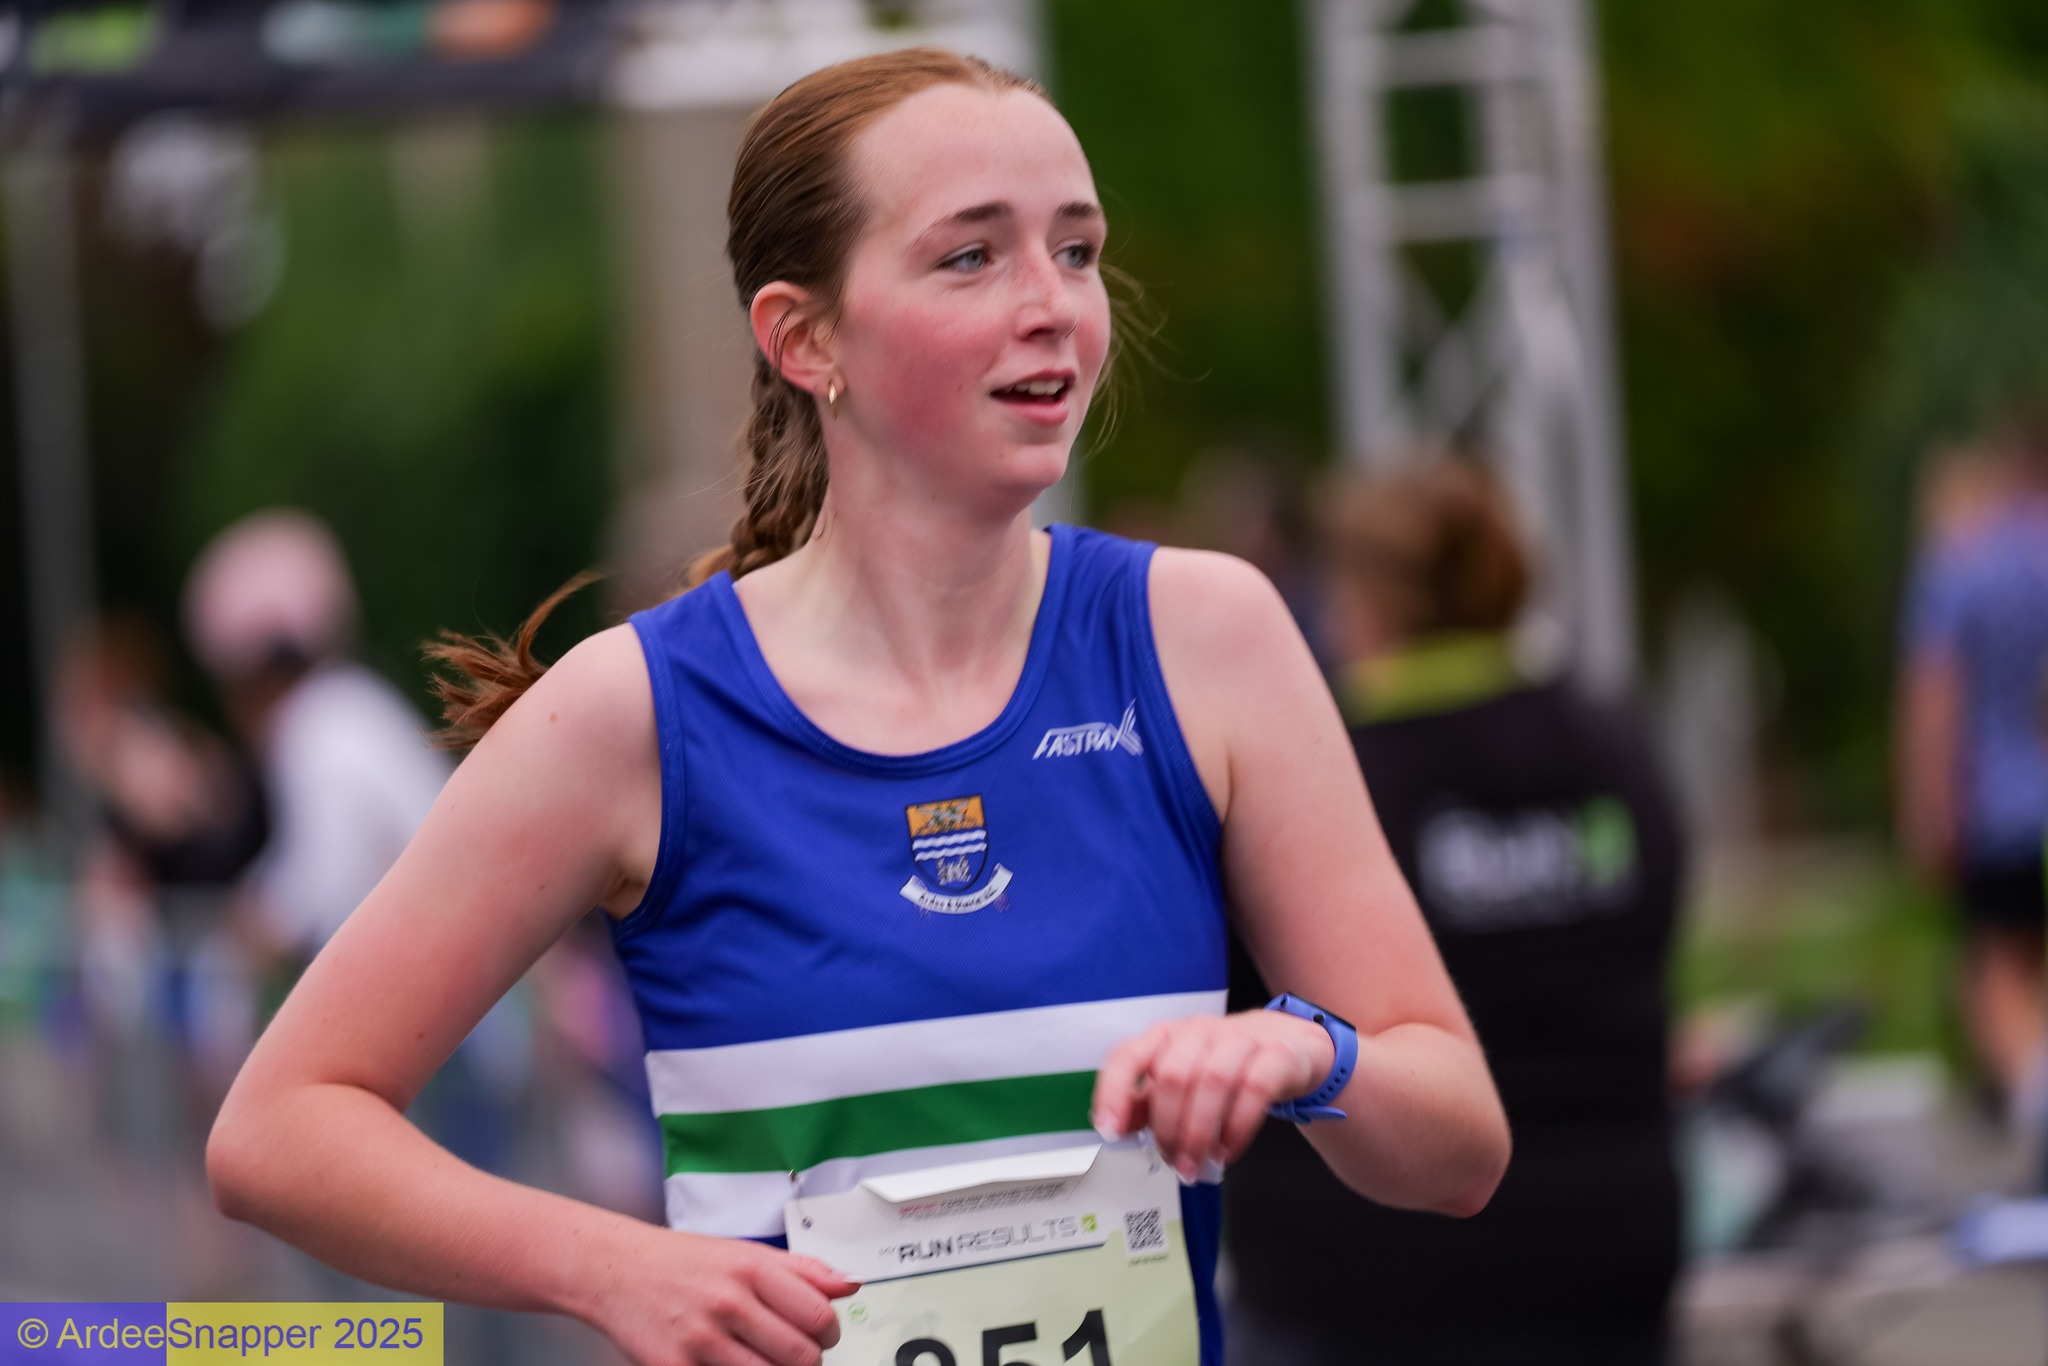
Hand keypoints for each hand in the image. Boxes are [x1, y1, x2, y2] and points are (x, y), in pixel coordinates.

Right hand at [593, 1229, 859, 1365]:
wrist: (617, 1270)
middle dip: (807, 1362)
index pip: (818, 1315)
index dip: (830, 1333)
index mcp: (752, 1268)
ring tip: (764, 1361)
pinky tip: (731, 1363)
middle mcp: (729, 1302)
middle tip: (795, 1355)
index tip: (822, 1336)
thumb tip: (850, 1283)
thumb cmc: (684, 1262)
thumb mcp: (745, 1252)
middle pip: (801, 1357)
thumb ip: (803, 1270)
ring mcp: (701, 1339)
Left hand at [1090, 1010, 1338, 1179]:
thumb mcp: (1184, 1079)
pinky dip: (1237, 1127)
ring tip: (1198, 1164)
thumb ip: (1148, 1102)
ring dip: (1200, 1132)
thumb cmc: (1228, 1064)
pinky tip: (1228, 1150)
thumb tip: (1119, 1128)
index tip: (1110, 1130)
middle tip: (1173, 1161)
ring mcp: (1240, 1039)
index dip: (1114, 1092)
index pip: (1128, 1056)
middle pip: (1173, 1076)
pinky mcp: (1276, 1055)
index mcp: (1167, 1037)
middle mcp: (1199, 1032)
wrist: (1291, 1045)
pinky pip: (1254, 1090)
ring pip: (1212, 1082)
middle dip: (1168, 1128)